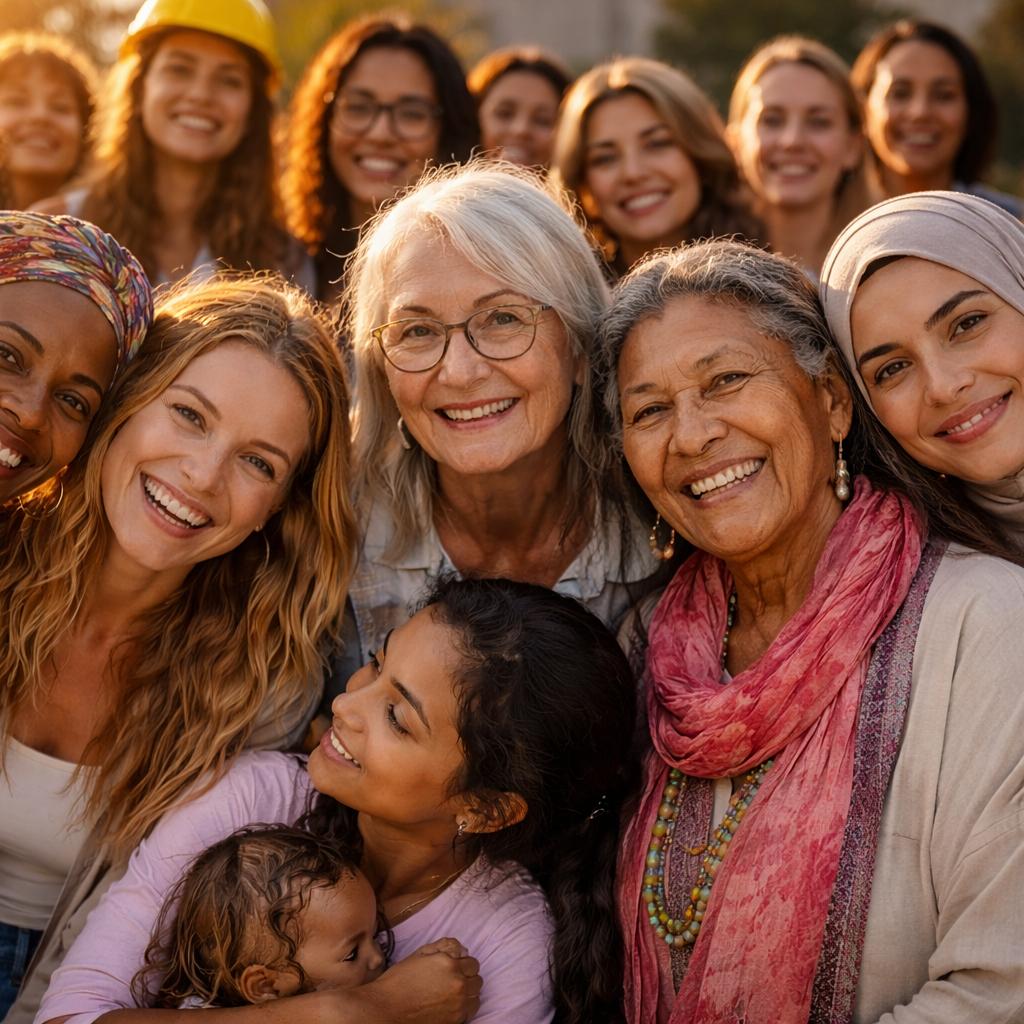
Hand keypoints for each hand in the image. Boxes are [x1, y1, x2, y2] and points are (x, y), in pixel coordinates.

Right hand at [332, 939, 480, 1022]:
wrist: (385, 1009)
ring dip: (468, 991)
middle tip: (454, 979)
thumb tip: (460, 948)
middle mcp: (457, 983)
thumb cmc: (398, 981)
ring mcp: (458, 1004)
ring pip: (476, 995)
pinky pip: (471, 1010)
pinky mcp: (455, 1021)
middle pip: (477, 979)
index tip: (455, 967)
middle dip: (467, 977)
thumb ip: (442, 948)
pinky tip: (454, 1004)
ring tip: (454, 992)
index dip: (463, 964)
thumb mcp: (419, 955)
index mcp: (449, 964)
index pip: (472, 962)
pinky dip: (466, 1006)